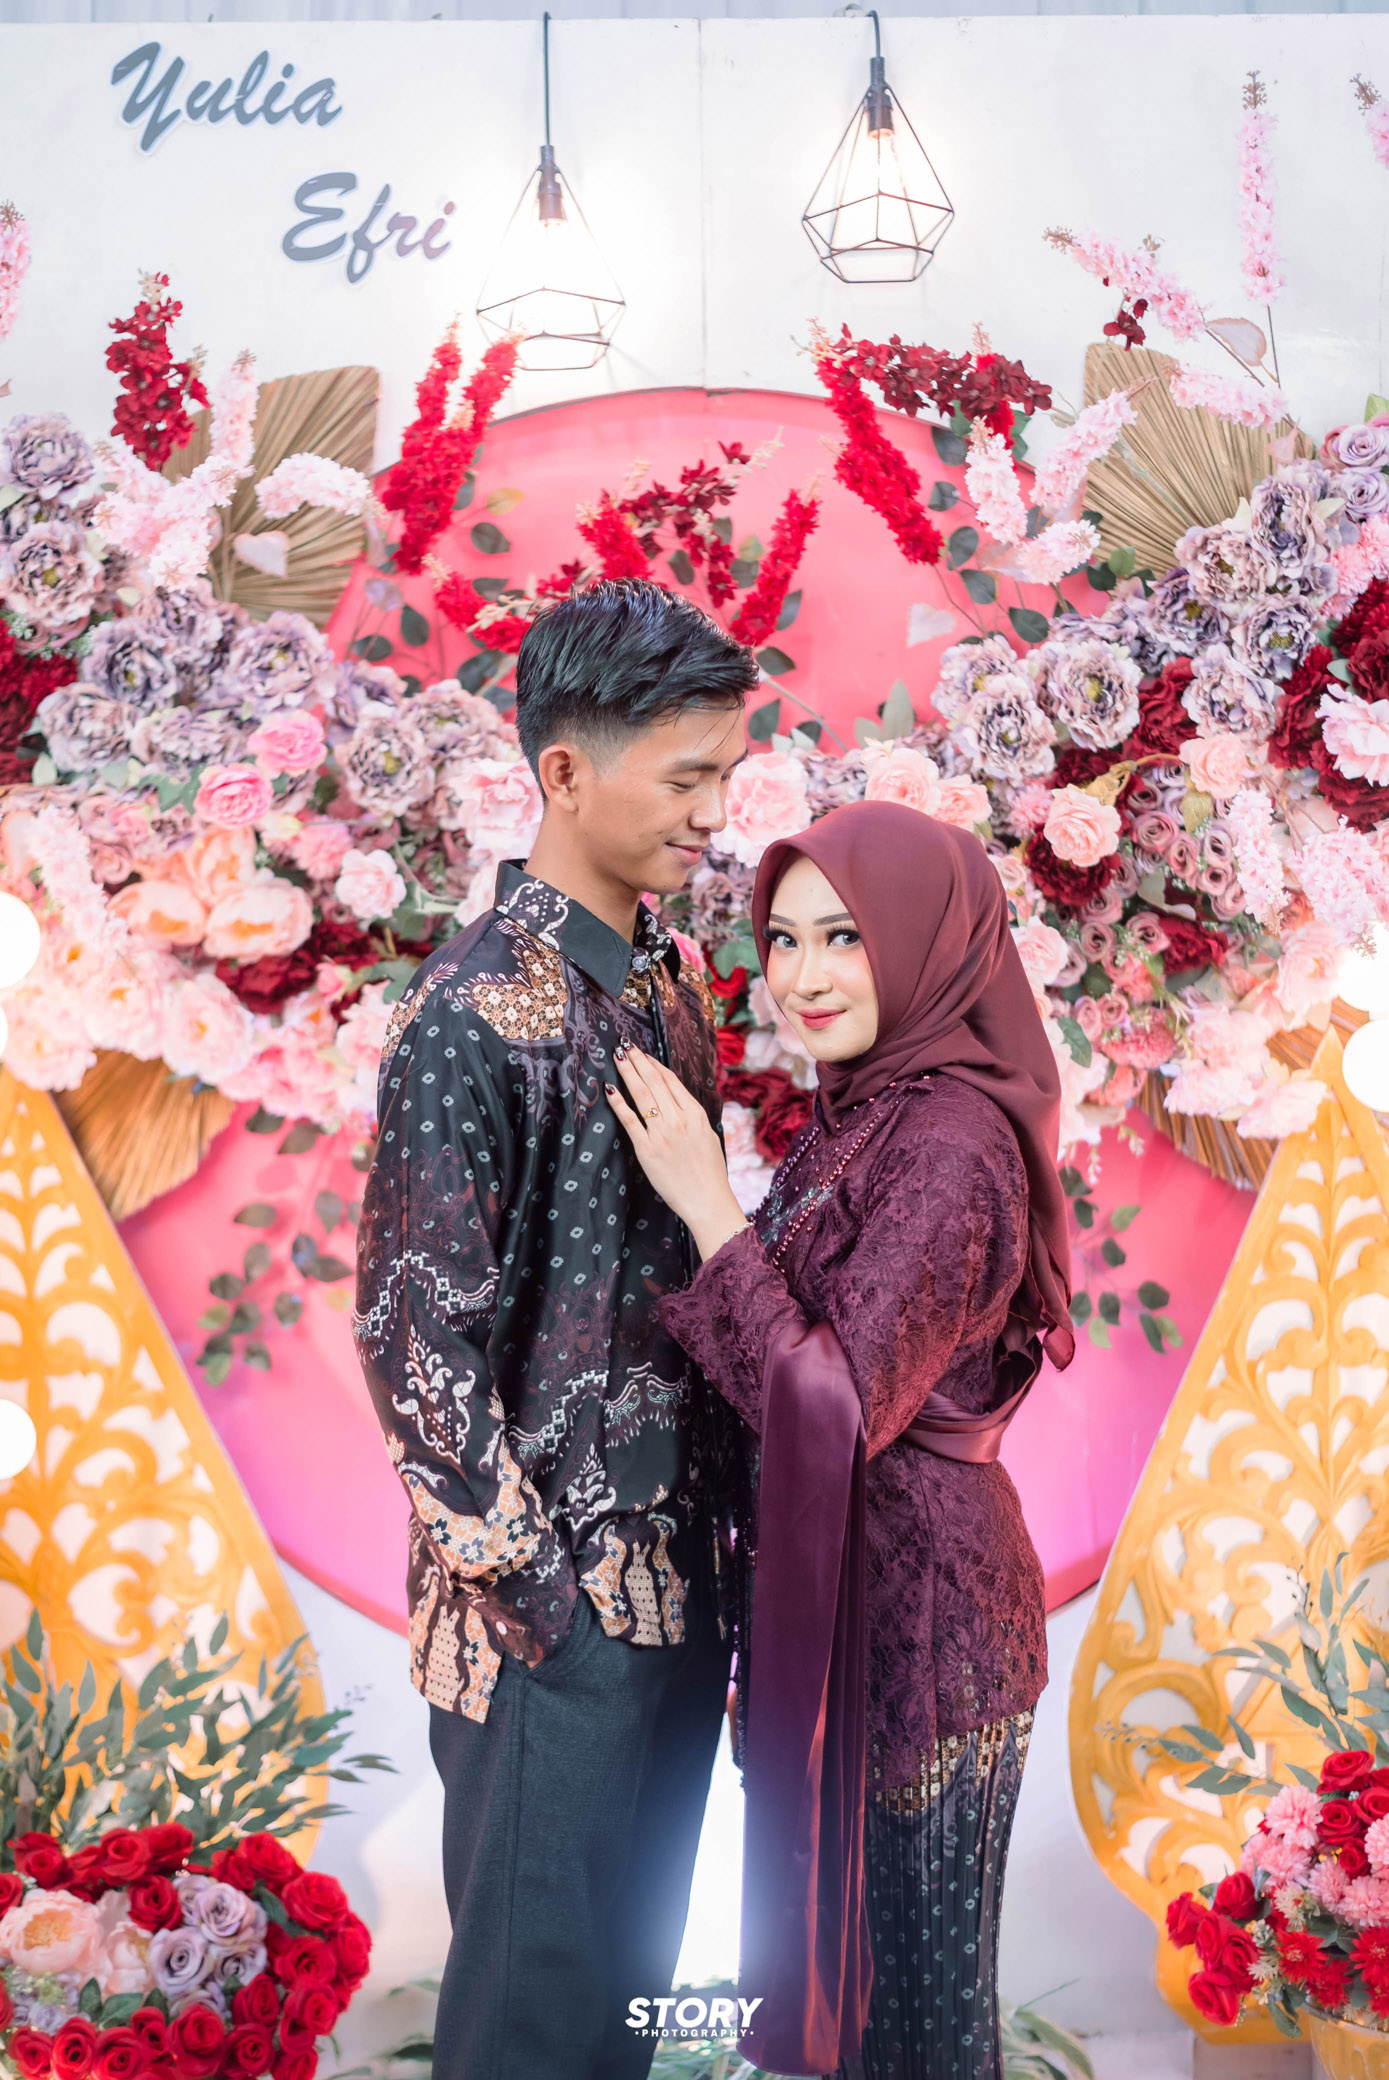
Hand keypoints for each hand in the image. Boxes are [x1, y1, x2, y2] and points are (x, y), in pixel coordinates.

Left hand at [606, 1045, 749, 1262]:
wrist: (707, 1200)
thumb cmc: (710, 1172)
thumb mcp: (708, 1136)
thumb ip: (693, 1117)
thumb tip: (679, 1102)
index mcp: (696, 1114)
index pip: (671, 1081)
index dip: (655, 1065)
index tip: (643, 1055)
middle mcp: (679, 1119)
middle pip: (654, 1082)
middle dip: (638, 1061)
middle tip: (625, 1046)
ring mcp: (662, 1133)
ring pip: (641, 1095)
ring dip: (627, 1072)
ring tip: (617, 1057)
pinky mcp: (647, 1149)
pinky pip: (630, 1121)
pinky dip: (619, 1103)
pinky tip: (611, 1090)